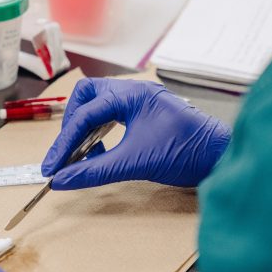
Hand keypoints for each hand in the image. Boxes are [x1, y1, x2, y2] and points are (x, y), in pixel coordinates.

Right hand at [41, 78, 230, 189]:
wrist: (220, 157)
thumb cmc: (186, 152)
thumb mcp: (134, 163)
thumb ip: (94, 171)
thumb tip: (63, 180)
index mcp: (131, 94)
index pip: (85, 114)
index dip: (64, 142)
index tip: (52, 167)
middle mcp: (135, 92)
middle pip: (87, 97)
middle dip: (72, 125)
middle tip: (67, 153)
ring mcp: (141, 102)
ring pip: (99, 106)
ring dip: (86, 129)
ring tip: (83, 156)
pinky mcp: (147, 115)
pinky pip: (113, 117)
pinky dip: (101, 133)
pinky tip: (102, 153)